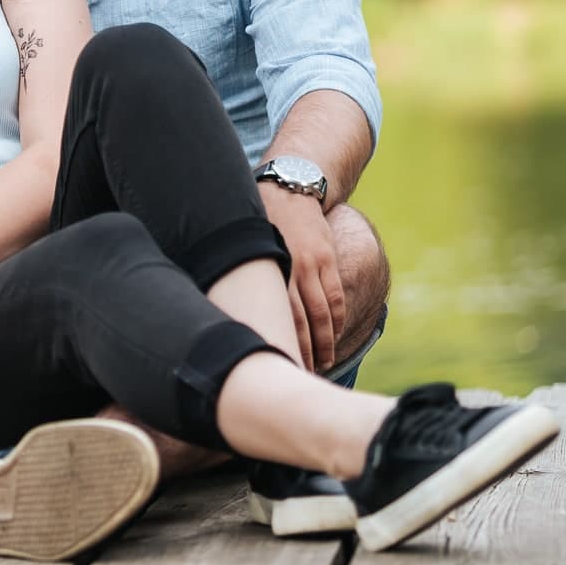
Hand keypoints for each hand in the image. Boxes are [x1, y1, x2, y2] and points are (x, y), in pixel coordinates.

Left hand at [259, 184, 342, 371]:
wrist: (289, 188)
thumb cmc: (259, 224)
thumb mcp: (246, 249)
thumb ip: (244, 278)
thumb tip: (228, 312)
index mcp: (269, 270)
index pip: (277, 317)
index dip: (280, 343)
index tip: (276, 365)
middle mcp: (293, 270)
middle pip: (301, 322)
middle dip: (303, 352)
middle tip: (300, 376)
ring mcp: (314, 266)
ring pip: (322, 314)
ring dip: (324, 342)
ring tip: (323, 365)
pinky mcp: (328, 260)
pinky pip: (336, 297)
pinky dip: (337, 321)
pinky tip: (334, 338)